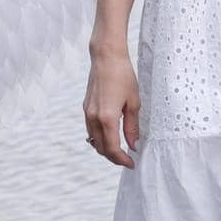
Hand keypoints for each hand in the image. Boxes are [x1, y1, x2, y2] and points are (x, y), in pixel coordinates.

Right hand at [83, 51, 139, 167]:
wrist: (106, 58)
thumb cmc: (123, 76)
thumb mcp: (134, 102)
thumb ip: (132, 126)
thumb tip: (133, 145)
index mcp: (107, 118)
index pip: (112, 149)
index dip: (122, 160)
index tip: (132, 163)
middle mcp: (94, 118)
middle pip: (101, 148)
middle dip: (114, 157)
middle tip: (128, 159)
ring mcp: (87, 113)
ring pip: (94, 140)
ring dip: (106, 149)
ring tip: (121, 150)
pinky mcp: (86, 108)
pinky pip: (91, 130)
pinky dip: (99, 138)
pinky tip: (110, 136)